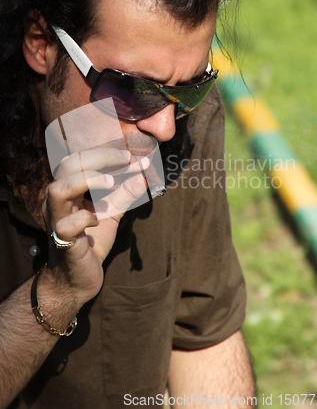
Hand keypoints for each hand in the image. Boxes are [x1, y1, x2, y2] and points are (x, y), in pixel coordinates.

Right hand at [42, 146, 149, 306]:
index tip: (133, 155)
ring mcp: (56, 220)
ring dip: (87, 181)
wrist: (78, 279)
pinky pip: (66, 225)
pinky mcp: (61, 242)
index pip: (80, 159)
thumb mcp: (111, 213)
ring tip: (111, 182)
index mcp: (68, 190)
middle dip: (99, 156)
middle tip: (127, 159)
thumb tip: (144, 174)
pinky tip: (97, 220)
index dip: (106, 152)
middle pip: (67, 165)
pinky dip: (84, 218)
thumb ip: (125, 194)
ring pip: (58, 189)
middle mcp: (58, 201)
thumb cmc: (91, 243)